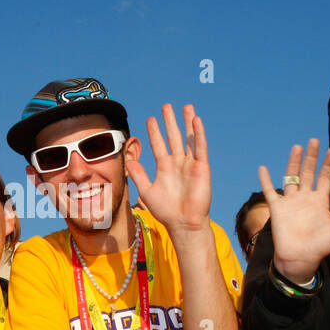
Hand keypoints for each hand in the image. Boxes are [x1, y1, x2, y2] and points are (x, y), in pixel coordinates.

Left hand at [127, 103, 211, 234]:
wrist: (183, 223)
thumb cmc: (165, 211)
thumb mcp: (146, 191)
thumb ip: (138, 175)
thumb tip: (128, 160)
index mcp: (164, 167)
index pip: (158, 145)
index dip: (155, 132)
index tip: (151, 119)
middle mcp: (177, 163)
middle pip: (173, 137)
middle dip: (170, 122)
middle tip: (166, 106)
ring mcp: (190, 164)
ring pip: (188, 138)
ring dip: (187, 122)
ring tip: (186, 107)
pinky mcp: (201, 167)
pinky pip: (200, 148)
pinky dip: (198, 134)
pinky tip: (196, 121)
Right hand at [259, 139, 329, 284]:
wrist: (300, 258)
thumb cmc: (320, 245)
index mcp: (320, 201)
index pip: (325, 178)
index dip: (329, 164)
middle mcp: (305, 198)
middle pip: (308, 172)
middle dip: (312, 157)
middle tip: (314, 141)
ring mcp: (291, 202)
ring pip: (291, 177)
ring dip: (293, 162)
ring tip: (297, 147)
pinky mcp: (277, 208)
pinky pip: (270, 192)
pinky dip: (265, 180)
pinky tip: (263, 168)